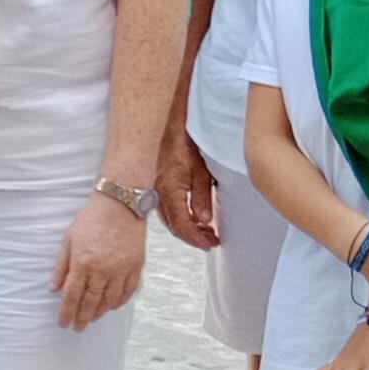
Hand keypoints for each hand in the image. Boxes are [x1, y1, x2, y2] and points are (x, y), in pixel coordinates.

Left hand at [49, 193, 148, 330]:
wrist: (120, 204)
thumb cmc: (91, 219)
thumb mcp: (68, 240)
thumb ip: (61, 267)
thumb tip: (54, 289)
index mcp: (83, 263)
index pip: (72, 295)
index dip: (67, 312)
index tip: (64, 323)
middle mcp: (103, 269)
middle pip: (91, 301)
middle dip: (83, 317)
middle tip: (78, 327)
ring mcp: (122, 269)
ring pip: (110, 299)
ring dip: (100, 312)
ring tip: (92, 318)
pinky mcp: (136, 266)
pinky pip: (128, 291)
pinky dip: (119, 301)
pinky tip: (112, 306)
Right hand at [157, 128, 220, 250]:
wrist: (168, 125)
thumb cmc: (185, 142)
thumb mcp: (201, 170)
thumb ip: (202, 197)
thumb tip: (204, 220)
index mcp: (170, 192)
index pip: (182, 226)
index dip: (196, 239)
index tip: (210, 244)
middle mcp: (159, 195)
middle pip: (175, 227)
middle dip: (194, 237)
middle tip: (212, 240)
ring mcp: (156, 191)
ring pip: (170, 219)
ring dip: (188, 228)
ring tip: (206, 231)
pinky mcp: (157, 187)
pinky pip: (167, 209)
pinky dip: (181, 218)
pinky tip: (192, 217)